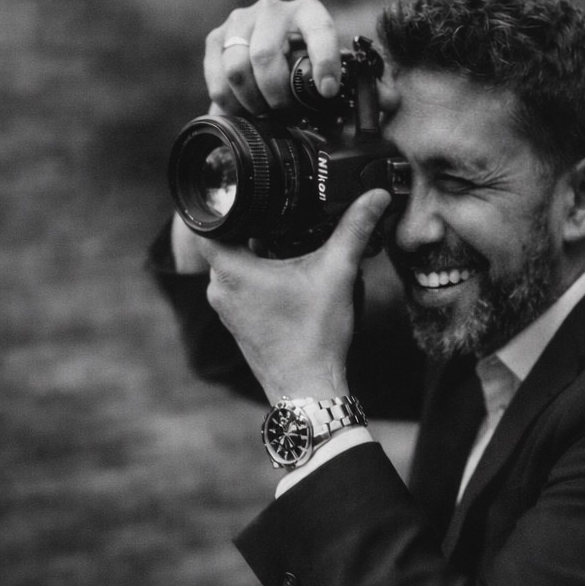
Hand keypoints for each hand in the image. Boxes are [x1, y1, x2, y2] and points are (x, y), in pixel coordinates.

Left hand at [196, 188, 392, 403]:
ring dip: (257, 257)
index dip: (227, 206)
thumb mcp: (337, 272)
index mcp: (231, 270)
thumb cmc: (314, 336)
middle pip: (227, 242)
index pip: (209, 223)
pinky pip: (240, 288)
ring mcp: (225, 309)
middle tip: (284, 223)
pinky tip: (288, 282)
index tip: (251, 199)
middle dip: (253, 230)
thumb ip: (354, 229)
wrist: (308, 389)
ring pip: (234, 266)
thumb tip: (375, 196)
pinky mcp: (236, 323)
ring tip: (289, 253)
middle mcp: (219, 288)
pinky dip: (259, 280)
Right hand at [204, 0, 341, 117]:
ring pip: (236, 69)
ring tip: (263, 113)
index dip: (324, 62)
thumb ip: (319, 78)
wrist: (267, 54)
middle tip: (285, 114)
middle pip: (264, 56)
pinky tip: (242, 109)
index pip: (319, 30)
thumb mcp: (317, 65)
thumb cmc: (299, 64)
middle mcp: (271, 9)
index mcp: (306, 11)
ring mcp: (240, 20)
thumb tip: (323, 99)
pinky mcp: (216, 37)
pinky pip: (217, 78)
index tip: (328, 91)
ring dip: (251, 101)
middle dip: (276, 95)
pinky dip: (229, 102)